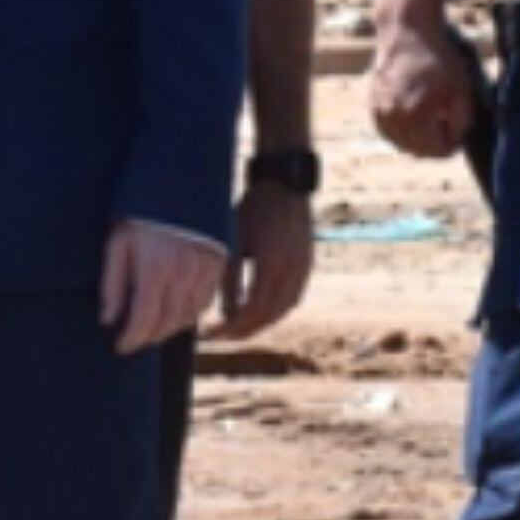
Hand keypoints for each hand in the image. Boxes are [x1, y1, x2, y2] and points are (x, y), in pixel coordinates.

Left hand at [98, 220, 224, 355]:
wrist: (179, 186)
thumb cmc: (141, 216)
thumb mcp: (117, 244)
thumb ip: (112, 283)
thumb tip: (108, 320)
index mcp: (154, 270)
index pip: (143, 320)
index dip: (131, 339)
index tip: (120, 347)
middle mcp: (181, 275)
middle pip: (166, 323)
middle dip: (148, 337)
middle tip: (134, 340)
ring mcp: (202, 272)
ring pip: (187, 318)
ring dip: (168, 330)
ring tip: (152, 330)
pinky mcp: (216, 267)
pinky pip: (204, 303)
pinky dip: (189, 316)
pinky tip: (174, 315)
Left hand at [210, 177, 312, 340]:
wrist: (284, 184)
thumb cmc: (252, 209)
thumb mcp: (233, 241)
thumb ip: (228, 278)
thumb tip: (223, 313)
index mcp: (272, 265)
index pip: (252, 311)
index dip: (232, 327)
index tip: (213, 333)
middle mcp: (292, 271)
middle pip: (269, 316)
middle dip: (244, 330)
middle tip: (221, 335)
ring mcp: (303, 269)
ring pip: (283, 310)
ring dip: (260, 323)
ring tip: (237, 326)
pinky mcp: (307, 265)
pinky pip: (292, 298)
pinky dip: (274, 310)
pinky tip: (258, 310)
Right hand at [368, 11, 482, 159]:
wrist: (407, 32)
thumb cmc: (438, 58)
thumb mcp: (461, 90)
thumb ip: (461, 121)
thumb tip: (455, 142)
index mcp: (417, 115)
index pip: (436, 151)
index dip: (452, 144)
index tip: (459, 131)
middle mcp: (394, 118)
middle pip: (418, 151)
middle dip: (435, 144)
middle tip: (447, 126)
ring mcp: (380, 112)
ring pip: (402, 144)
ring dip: (418, 139)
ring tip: (431, 120)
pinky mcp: (372, 106)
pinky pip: (389, 132)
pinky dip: (402, 131)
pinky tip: (414, 116)